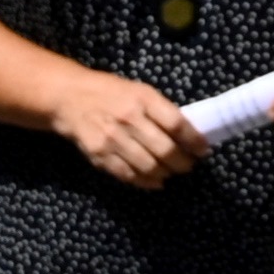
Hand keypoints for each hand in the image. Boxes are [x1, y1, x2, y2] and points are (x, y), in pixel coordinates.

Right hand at [54, 70, 206, 189]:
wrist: (69, 98)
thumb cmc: (111, 92)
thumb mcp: (140, 91)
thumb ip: (162, 110)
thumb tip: (189, 133)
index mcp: (143, 99)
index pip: (176, 124)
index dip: (194, 141)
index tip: (203, 150)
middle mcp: (129, 119)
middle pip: (165, 150)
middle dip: (183, 163)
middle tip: (189, 165)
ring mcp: (113, 139)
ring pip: (149, 166)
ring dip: (166, 173)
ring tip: (172, 172)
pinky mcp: (99, 155)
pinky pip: (128, 175)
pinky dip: (146, 182)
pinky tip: (156, 181)